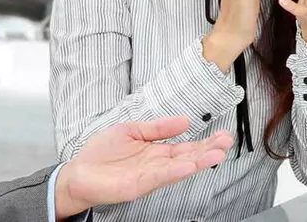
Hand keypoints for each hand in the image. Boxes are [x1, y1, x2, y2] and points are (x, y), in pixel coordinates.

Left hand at [55, 116, 232, 218]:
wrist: (78, 172)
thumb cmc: (101, 154)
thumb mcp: (131, 130)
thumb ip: (157, 128)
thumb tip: (184, 121)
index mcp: (156, 151)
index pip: (186, 146)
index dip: (204, 142)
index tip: (222, 135)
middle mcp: (157, 164)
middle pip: (188, 157)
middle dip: (208, 150)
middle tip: (227, 142)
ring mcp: (149, 176)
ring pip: (178, 167)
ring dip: (198, 161)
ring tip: (217, 154)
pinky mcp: (138, 185)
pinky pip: (160, 176)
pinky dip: (175, 171)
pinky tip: (189, 165)